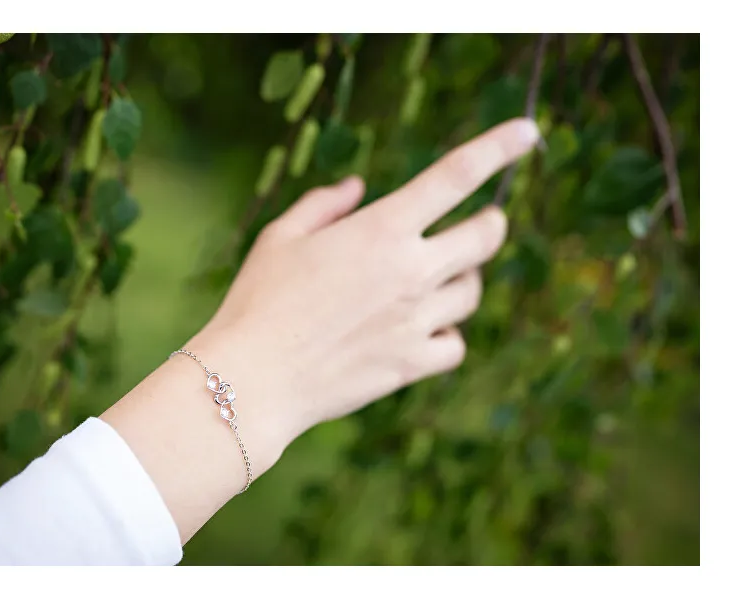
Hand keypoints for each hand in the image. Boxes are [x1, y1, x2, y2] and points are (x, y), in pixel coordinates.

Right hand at [187, 117, 539, 460]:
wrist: (256, 378)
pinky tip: (421, 328)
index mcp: (381, 230)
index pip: (454, 176)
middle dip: (489, 224)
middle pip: (486, 237)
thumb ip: (324, 204)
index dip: (497, 147)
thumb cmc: (258, 301)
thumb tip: (357, 186)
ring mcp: (416, 320)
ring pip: (473, 291)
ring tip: (434, 279)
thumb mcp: (280, 236)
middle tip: (480, 224)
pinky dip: (446, 332)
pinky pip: (455, 343)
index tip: (527, 131)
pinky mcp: (411, 364)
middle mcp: (410, 271)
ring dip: (463, 278)